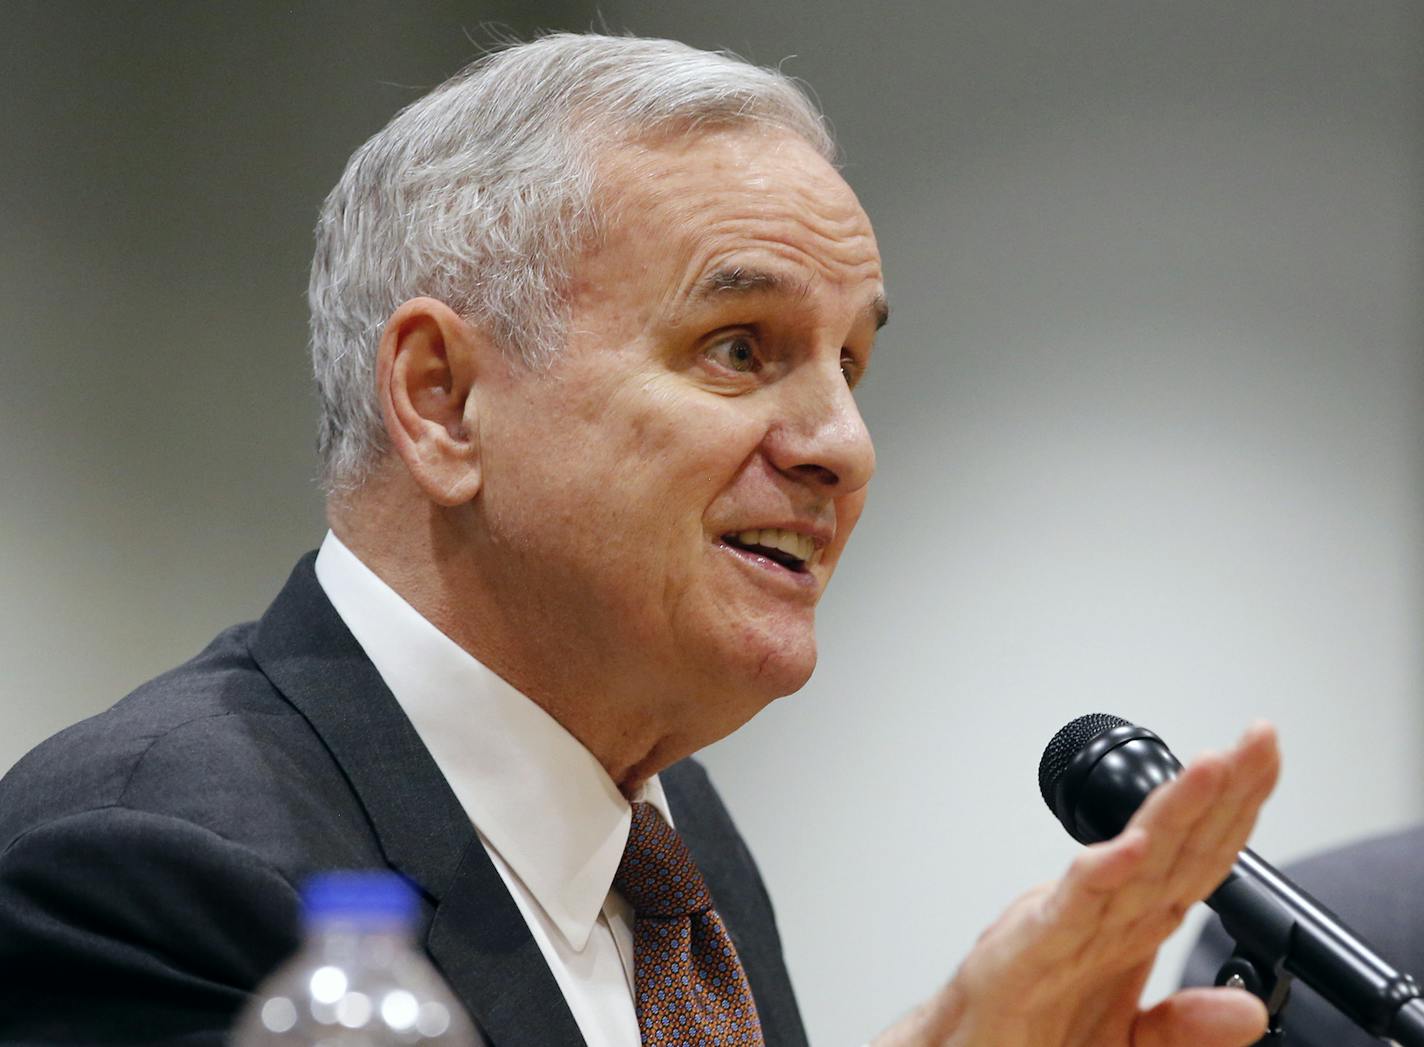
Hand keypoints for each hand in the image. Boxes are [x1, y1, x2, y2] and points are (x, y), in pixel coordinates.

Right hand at [874, 721, 1280, 1046]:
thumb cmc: (1033, 1033)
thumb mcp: (1133, 1043)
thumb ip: (1187, 1025)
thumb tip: (1249, 1011)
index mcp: (1133, 926)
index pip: (1200, 859)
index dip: (1239, 812)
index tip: (1266, 761)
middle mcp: (1106, 914)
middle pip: (1176, 845)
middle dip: (1221, 791)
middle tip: (1259, 738)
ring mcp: (1069, 926)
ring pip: (1130, 862)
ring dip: (1170, 815)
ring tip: (1210, 770)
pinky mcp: (1031, 950)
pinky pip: (1070, 909)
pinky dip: (1097, 876)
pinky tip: (1128, 848)